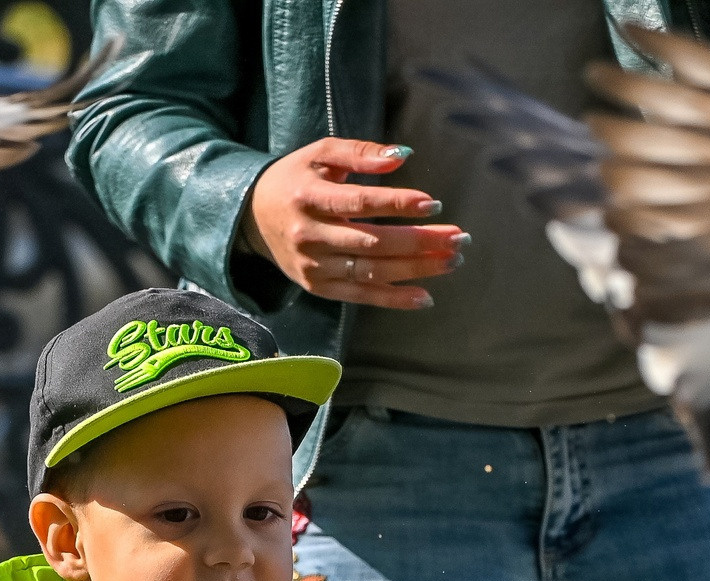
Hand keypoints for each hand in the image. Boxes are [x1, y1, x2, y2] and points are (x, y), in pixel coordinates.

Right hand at [245, 139, 465, 309]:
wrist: (252, 216)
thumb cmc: (295, 179)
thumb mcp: (320, 154)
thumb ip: (359, 152)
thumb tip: (402, 156)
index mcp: (309, 198)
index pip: (359, 203)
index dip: (397, 204)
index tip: (433, 203)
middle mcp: (310, 236)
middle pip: (372, 242)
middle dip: (419, 241)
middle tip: (458, 238)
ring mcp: (314, 267)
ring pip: (371, 272)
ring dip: (415, 269)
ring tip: (451, 260)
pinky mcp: (318, 288)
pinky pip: (360, 297)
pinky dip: (393, 299)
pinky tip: (425, 297)